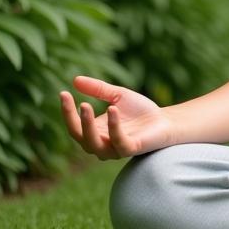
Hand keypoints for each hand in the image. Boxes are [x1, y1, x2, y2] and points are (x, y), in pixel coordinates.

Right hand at [60, 75, 176, 159]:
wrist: (165, 120)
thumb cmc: (140, 110)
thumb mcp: (117, 95)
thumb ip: (98, 89)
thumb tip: (75, 80)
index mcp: (94, 132)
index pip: (74, 125)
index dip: (67, 111)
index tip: (63, 93)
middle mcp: (100, 144)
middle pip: (79, 136)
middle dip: (73, 119)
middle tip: (75, 101)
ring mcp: (114, 149)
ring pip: (93, 143)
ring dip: (88, 125)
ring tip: (85, 105)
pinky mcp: (130, 149)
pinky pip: (118, 141)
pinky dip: (113, 126)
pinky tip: (113, 109)